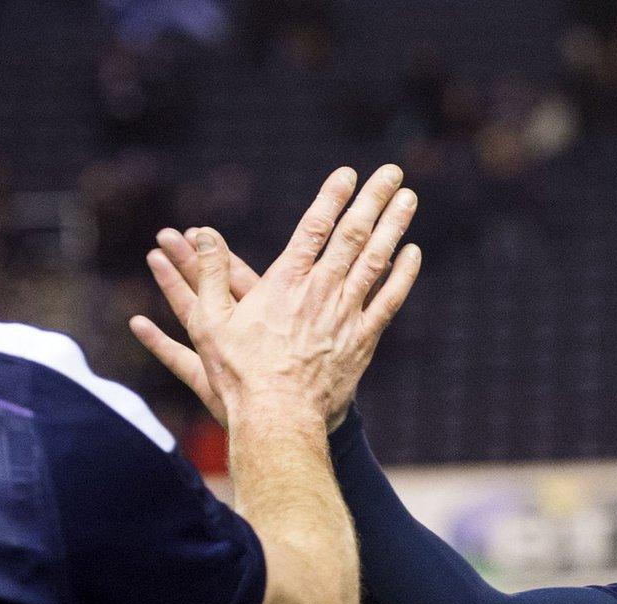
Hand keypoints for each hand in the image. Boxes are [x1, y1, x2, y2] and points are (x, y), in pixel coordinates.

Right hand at [130, 165, 420, 429]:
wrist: (278, 417)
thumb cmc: (238, 374)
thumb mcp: (210, 321)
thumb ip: (207, 273)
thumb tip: (203, 233)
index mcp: (285, 282)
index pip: (315, 227)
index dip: (332, 196)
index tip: (348, 173)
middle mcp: (320, 291)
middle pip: (353, 235)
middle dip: (373, 199)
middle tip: (392, 172)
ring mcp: (345, 315)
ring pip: (375, 262)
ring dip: (393, 227)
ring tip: (408, 199)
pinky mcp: (361, 341)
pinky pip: (388, 302)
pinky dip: (402, 276)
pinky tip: (413, 253)